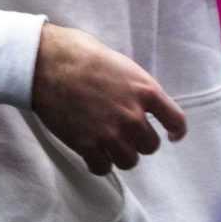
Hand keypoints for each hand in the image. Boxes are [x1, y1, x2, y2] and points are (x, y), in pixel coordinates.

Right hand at [30, 22, 186, 176]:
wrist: (44, 62)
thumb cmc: (78, 52)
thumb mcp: (119, 62)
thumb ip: (134, 86)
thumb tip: (137, 99)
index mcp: (145, 90)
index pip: (176, 120)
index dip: (176, 131)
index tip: (172, 136)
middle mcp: (133, 116)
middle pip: (150, 146)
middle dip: (138, 140)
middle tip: (123, 131)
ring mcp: (110, 133)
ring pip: (129, 161)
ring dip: (120, 154)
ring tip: (107, 143)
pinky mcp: (87, 145)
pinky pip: (102, 168)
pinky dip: (98, 163)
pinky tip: (91, 152)